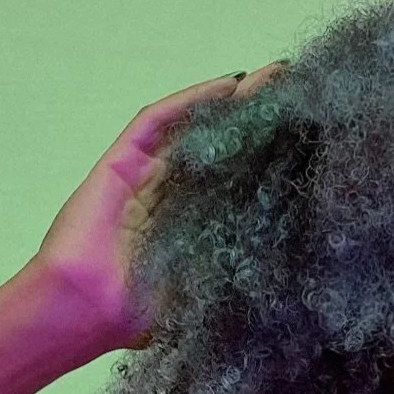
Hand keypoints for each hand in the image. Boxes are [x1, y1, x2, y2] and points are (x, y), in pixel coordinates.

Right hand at [29, 62, 286, 352]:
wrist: (83, 313)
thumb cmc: (136, 316)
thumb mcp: (205, 291)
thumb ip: (237, 271)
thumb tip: (295, 260)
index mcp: (188, 226)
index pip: (234, 179)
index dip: (269, 156)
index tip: (310, 137)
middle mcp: (168, 195)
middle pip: (218, 146)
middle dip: (257, 119)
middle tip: (299, 92)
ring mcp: (142, 176)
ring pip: (192, 127)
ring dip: (232, 101)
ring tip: (274, 77)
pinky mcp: (120, 163)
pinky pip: (157, 121)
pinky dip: (191, 100)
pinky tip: (230, 85)